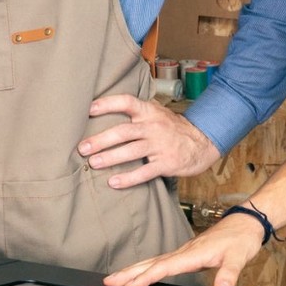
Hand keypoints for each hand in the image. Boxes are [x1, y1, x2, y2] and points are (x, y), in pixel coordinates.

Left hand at [80, 94, 221, 187]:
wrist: (203, 142)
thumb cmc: (173, 128)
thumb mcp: (158, 113)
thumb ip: (137, 113)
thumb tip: (105, 111)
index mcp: (150, 112)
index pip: (127, 102)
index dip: (108, 104)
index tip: (89, 109)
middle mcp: (153, 127)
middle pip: (124, 131)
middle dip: (101, 139)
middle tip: (82, 147)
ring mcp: (160, 146)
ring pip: (131, 151)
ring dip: (110, 158)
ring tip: (93, 163)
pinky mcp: (166, 164)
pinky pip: (144, 172)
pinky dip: (128, 178)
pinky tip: (113, 182)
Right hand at [103, 214, 266, 285]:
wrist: (245, 223)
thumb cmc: (241, 238)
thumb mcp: (240, 257)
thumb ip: (230, 274)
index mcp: (193, 254)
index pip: (165, 268)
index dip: (147, 278)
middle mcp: (183, 252)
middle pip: (150, 263)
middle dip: (128, 273)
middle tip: (107, 282)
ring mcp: (182, 252)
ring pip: (152, 262)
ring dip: (132, 270)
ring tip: (113, 280)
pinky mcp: (184, 254)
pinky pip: (159, 262)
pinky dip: (144, 268)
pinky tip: (138, 275)